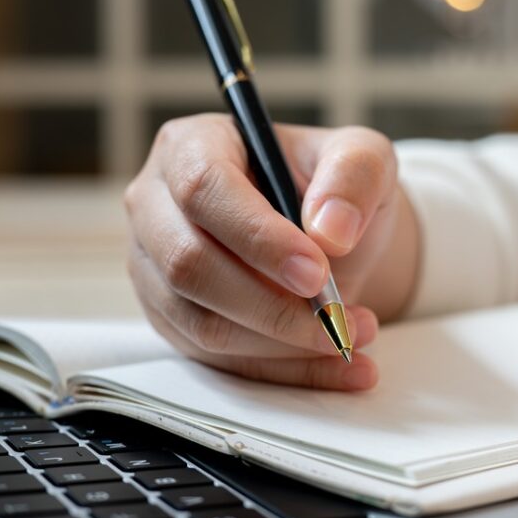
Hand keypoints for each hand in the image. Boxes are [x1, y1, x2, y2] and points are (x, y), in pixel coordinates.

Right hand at [124, 114, 419, 389]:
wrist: (329, 235)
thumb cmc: (333, 185)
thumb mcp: (362, 157)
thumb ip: (354, 175)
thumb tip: (331, 230)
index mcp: (191, 146)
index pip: (202, 189)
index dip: (256, 237)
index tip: (316, 272)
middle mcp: (156, 205)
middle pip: (188, 263)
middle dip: (270, 304)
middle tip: (340, 317)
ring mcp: (155, 268)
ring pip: (201, 323)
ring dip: (283, 344)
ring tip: (352, 335)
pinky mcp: (172, 320)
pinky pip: (218, 360)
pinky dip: (284, 370)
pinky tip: (342, 366)